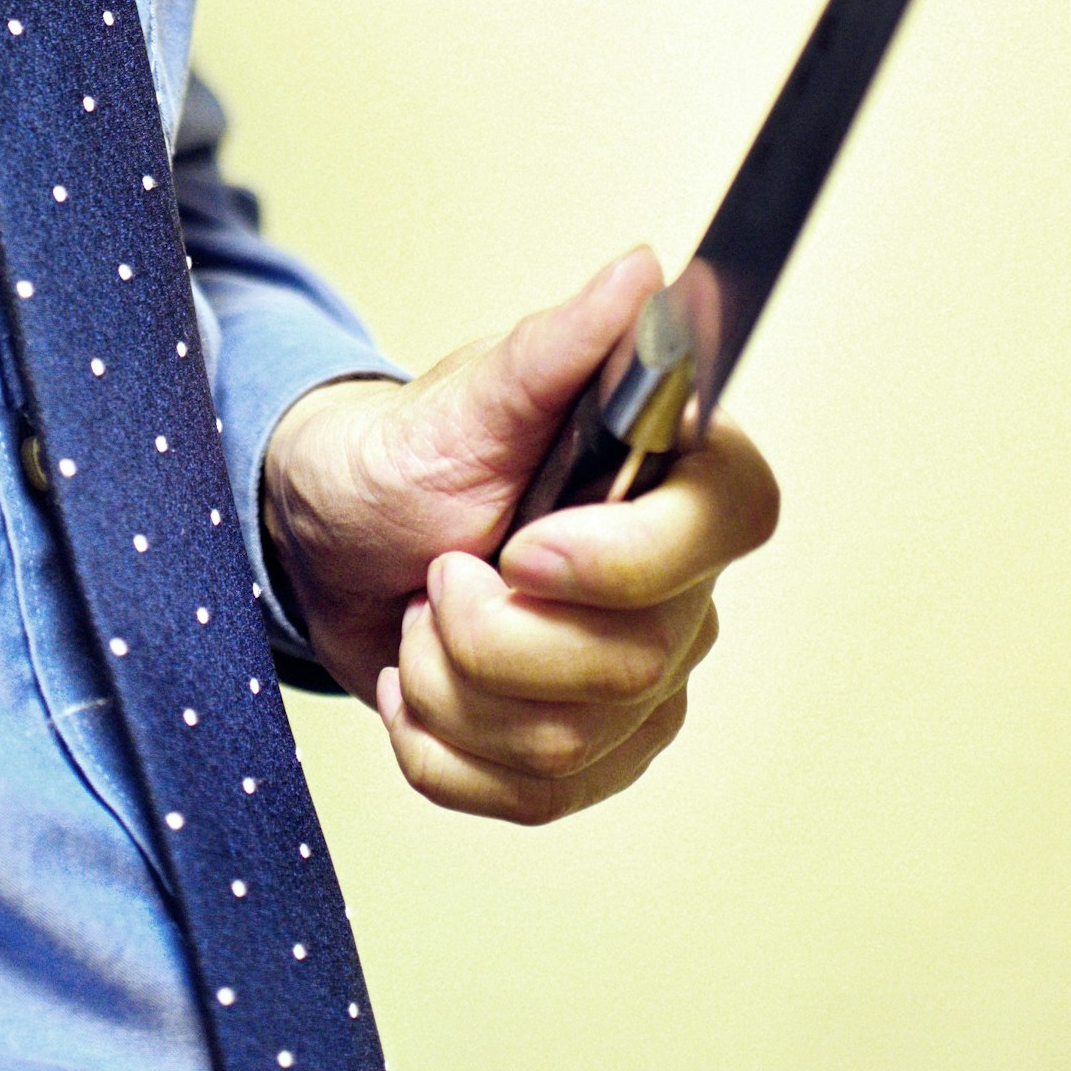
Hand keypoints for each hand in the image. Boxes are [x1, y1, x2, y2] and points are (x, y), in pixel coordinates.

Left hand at [257, 248, 780, 824]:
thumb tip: (640, 271)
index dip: (629, 558)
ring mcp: (642, 686)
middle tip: (436, 573)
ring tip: (421, 622)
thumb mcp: (464, 399)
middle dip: (488, 632)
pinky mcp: (589, 760)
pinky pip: (530, 799)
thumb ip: (558, 347)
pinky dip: (439, 752)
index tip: (523, 547)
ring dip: (449, 686)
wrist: (336, 544)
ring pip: (568, 743)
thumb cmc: (407, 457)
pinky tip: (418, 692)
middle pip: (630, 665)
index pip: (733, 525)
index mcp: (673, 481)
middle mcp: (681, 590)